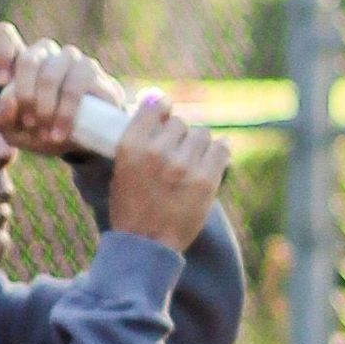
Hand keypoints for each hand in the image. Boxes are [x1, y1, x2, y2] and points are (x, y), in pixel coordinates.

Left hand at [0, 25, 113, 159]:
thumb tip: (7, 101)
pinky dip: (64, 113)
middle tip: (28, 123)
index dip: (0, 52)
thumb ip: (0, 118)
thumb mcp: (13, 131)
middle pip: (27, 59)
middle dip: (24, 96)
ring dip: (44, 108)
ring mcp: (69, 58)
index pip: (4, 34)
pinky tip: (60, 132)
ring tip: (45, 134)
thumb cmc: (42, 131)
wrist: (83, 144)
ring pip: (49, 75)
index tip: (1, 82)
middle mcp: (44, 53)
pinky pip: (74, 86)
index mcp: (19, 61)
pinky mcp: (90, 69)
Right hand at [104, 86, 228, 251]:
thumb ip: (138, 135)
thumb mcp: (122, 167)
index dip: (163, 110)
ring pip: (202, 134)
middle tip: (176, 156)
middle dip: (179, 137)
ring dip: (198, 146)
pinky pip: (222, 149)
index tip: (165, 118)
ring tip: (191, 165)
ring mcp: (183, 165)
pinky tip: (212, 161)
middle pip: (181, 123)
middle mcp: (156, 151)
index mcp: (131, 145)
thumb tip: (155, 98)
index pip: (156, 106)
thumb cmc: (132, 206)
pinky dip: (219, 152)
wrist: (146, 245)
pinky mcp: (205, 180)